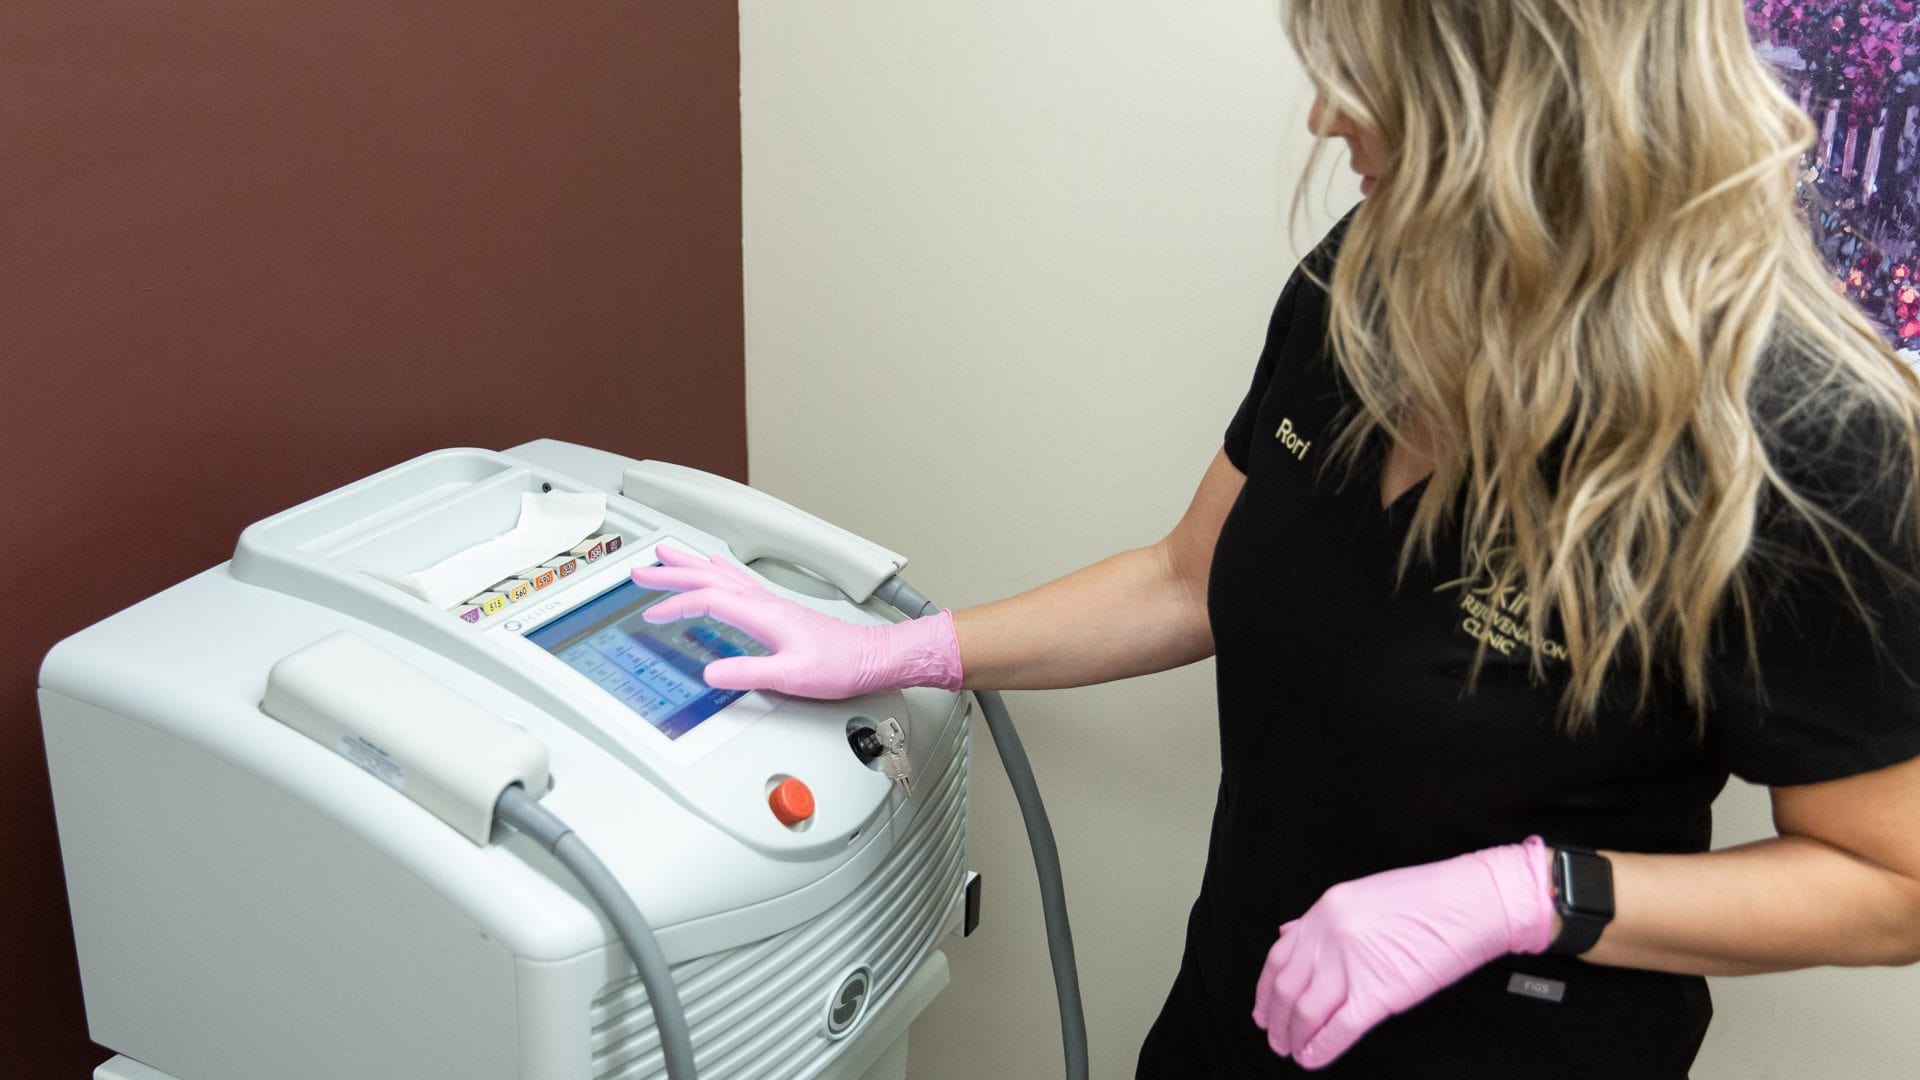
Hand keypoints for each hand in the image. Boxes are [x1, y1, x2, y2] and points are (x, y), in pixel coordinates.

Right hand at [630, 544, 963, 698]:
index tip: (652, 615)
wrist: (869, 657)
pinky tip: (712, 566)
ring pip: (720, 574)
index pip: (709, 600)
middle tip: (640, 570)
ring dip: (689, 564)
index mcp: (762, 614)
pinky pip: (736, 580)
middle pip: (708, 578)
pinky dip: (715, 570)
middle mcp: (764, 602)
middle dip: (671, 573)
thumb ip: (748, 673)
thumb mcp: (791, 677)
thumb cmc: (838, 666)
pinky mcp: (775, 609)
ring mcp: (769, 602)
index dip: (677, 605)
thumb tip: (711, 674)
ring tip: (665, 555)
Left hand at [1250, 836, 1555, 1069]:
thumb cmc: (1429, 899)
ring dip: (1294, 1037)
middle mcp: (1330, 936)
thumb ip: (1324, 920)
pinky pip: (1337, 1028)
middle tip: (1274, 1036)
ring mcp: (1352, 964)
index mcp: (1325, 910)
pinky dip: (1321, 1048)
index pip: (1278, 957)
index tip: (1263, 1008)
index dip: (1264, 990)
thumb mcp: (1363, 896)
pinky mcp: (1379, 991)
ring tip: (1293, 1050)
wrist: (1473, 901)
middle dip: (1274, 1019)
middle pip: (1285, 987)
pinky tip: (1314, 1057)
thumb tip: (1289, 936)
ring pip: (1304, 1011)